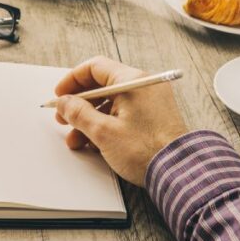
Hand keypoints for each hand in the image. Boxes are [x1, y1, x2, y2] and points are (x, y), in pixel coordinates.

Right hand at [54, 57, 187, 185]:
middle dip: (79, 104)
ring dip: (90, 119)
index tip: (60, 95)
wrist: (179, 173)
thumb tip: (64, 103)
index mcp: (132, 81)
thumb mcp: (103, 131)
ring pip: (110, 103)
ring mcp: (150, 102)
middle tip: (64, 118)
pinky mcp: (154, 117)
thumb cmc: (146, 150)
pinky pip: (123, 114)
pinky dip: (106, 125)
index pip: (94, 67)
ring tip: (76, 139)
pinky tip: (94, 143)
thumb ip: (78, 113)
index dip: (72, 80)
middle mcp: (143, 86)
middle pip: (101, 85)